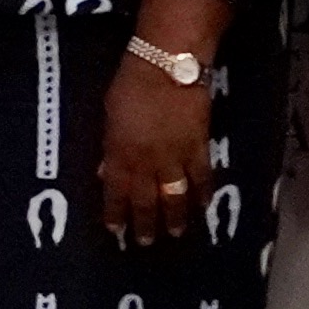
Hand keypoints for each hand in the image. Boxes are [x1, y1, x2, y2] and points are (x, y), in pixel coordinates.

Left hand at [98, 51, 214, 246]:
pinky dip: (203, 194)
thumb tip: (105, 170)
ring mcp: (175, 157)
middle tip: (145, 243)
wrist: (168, 65)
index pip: (115, 192)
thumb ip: (109, 147)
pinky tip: (203, 207)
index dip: (115, 213)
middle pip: (146, 200)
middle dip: (144, 223)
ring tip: (175, 233)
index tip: (116, 230)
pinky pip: (202, 177)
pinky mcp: (199, 148)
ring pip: (175, 196)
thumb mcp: (108, 117)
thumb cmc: (130, 85)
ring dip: (175, 217)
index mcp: (120, 154)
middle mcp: (146, 163)